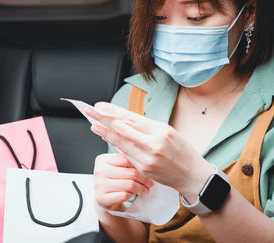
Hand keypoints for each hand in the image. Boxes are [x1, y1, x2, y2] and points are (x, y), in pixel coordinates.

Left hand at [86, 102, 214, 202]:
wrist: (193, 176)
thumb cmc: (182, 151)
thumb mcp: (169, 132)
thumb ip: (146, 127)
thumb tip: (124, 120)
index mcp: (161, 130)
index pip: (131, 118)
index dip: (113, 111)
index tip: (101, 106)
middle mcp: (153, 144)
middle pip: (122, 128)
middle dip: (104, 119)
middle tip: (90, 111)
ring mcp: (147, 158)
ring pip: (121, 142)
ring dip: (105, 132)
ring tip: (93, 124)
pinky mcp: (143, 169)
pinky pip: (126, 154)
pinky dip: (116, 144)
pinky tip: (107, 137)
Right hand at [93, 153, 153, 214]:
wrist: (104, 199)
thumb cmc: (113, 181)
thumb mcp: (117, 168)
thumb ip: (127, 161)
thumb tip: (145, 161)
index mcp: (102, 159)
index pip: (126, 159)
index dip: (139, 165)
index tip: (147, 171)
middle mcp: (99, 171)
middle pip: (130, 172)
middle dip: (144, 179)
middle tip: (150, 183)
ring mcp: (99, 185)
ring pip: (129, 185)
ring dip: (141, 188)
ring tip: (145, 190)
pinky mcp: (102, 198)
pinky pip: (124, 195)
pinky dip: (132, 195)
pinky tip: (134, 195)